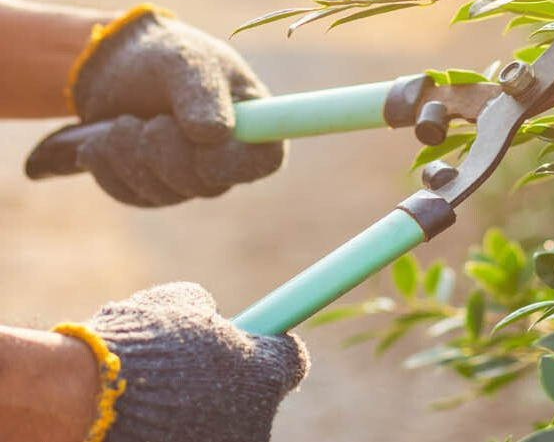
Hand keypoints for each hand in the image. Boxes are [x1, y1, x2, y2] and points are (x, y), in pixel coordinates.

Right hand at [66, 282, 306, 441]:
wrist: (84, 399)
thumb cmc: (137, 343)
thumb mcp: (180, 303)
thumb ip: (206, 312)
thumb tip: (208, 315)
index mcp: (266, 374)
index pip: (292, 361)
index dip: (270, 348)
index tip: (255, 342)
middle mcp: (256, 423)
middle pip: (255, 402)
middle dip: (229, 387)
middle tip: (191, 375)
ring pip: (221, 428)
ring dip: (200, 415)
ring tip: (156, 398)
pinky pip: (190, 441)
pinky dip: (173, 434)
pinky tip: (140, 423)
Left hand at [70, 7, 285, 205]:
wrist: (119, 65)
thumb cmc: (166, 54)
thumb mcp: (186, 60)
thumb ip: (203, 93)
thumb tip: (215, 135)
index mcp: (255, 122)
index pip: (264, 161)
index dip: (234, 161)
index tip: (202, 140)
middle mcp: (228, 157)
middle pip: (207, 184)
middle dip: (166, 153)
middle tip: (145, 121)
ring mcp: (191, 177)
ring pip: (165, 192)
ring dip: (131, 157)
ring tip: (119, 123)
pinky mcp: (154, 187)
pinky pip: (133, 194)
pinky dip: (110, 169)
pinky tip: (98, 144)